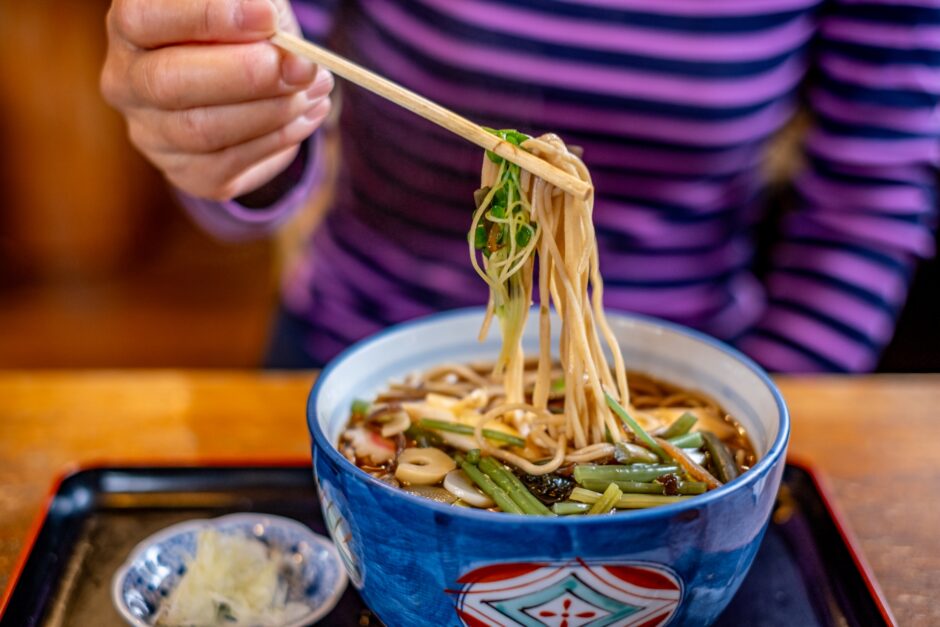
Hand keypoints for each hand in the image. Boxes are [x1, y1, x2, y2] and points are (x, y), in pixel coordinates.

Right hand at [100, 0, 332, 200]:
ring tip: (316, 88)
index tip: (268, 16)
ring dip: (272, 111)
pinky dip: (278, 140)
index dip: (207, 17)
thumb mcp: (250, 5)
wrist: (242, 82)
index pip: (144, 18)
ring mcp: (150, 133)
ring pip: (202, 131)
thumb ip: (260, 12)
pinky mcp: (185, 172)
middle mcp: (126, 82)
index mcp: (130, 25)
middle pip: (168, 83)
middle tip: (302, 66)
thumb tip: (285, 49)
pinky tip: (307, 116)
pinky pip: (228, 165)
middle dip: (247, 76)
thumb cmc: (242, 30)